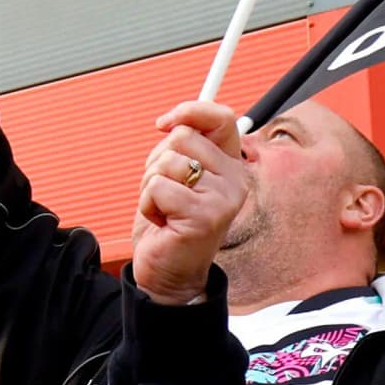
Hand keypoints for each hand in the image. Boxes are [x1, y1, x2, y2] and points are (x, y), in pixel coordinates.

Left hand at [128, 101, 249, 304]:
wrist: (168, 273)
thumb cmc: (170, 223)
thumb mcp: (178, 176)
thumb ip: (183, 147)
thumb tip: (172, 120)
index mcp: (231, 165)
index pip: (221, 117)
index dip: (190, 111)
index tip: (163, 123)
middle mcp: (235, 180)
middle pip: (182, 137)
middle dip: (158, 161)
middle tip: (166, 192)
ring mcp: (222, 199)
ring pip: (167, 161)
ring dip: (151, 186)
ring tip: (164, 210)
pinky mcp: (204, 217)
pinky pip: (158, 187)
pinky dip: (148, 204)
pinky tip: (162, 223)